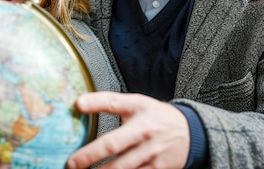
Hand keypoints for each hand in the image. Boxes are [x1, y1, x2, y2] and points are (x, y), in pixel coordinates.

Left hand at [67, 92, 189, 168]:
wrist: (191, 133)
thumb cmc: (155, 117)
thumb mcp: (137, 103)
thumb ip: (111, 103)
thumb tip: (79, 104)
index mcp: (138, 109)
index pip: (114, 103)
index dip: (96, 102)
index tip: (77, 105)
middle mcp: (144, 130)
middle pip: (113, 144)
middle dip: (89, 155)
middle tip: (72, 163)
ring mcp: (152, 152)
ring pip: (122, 168)